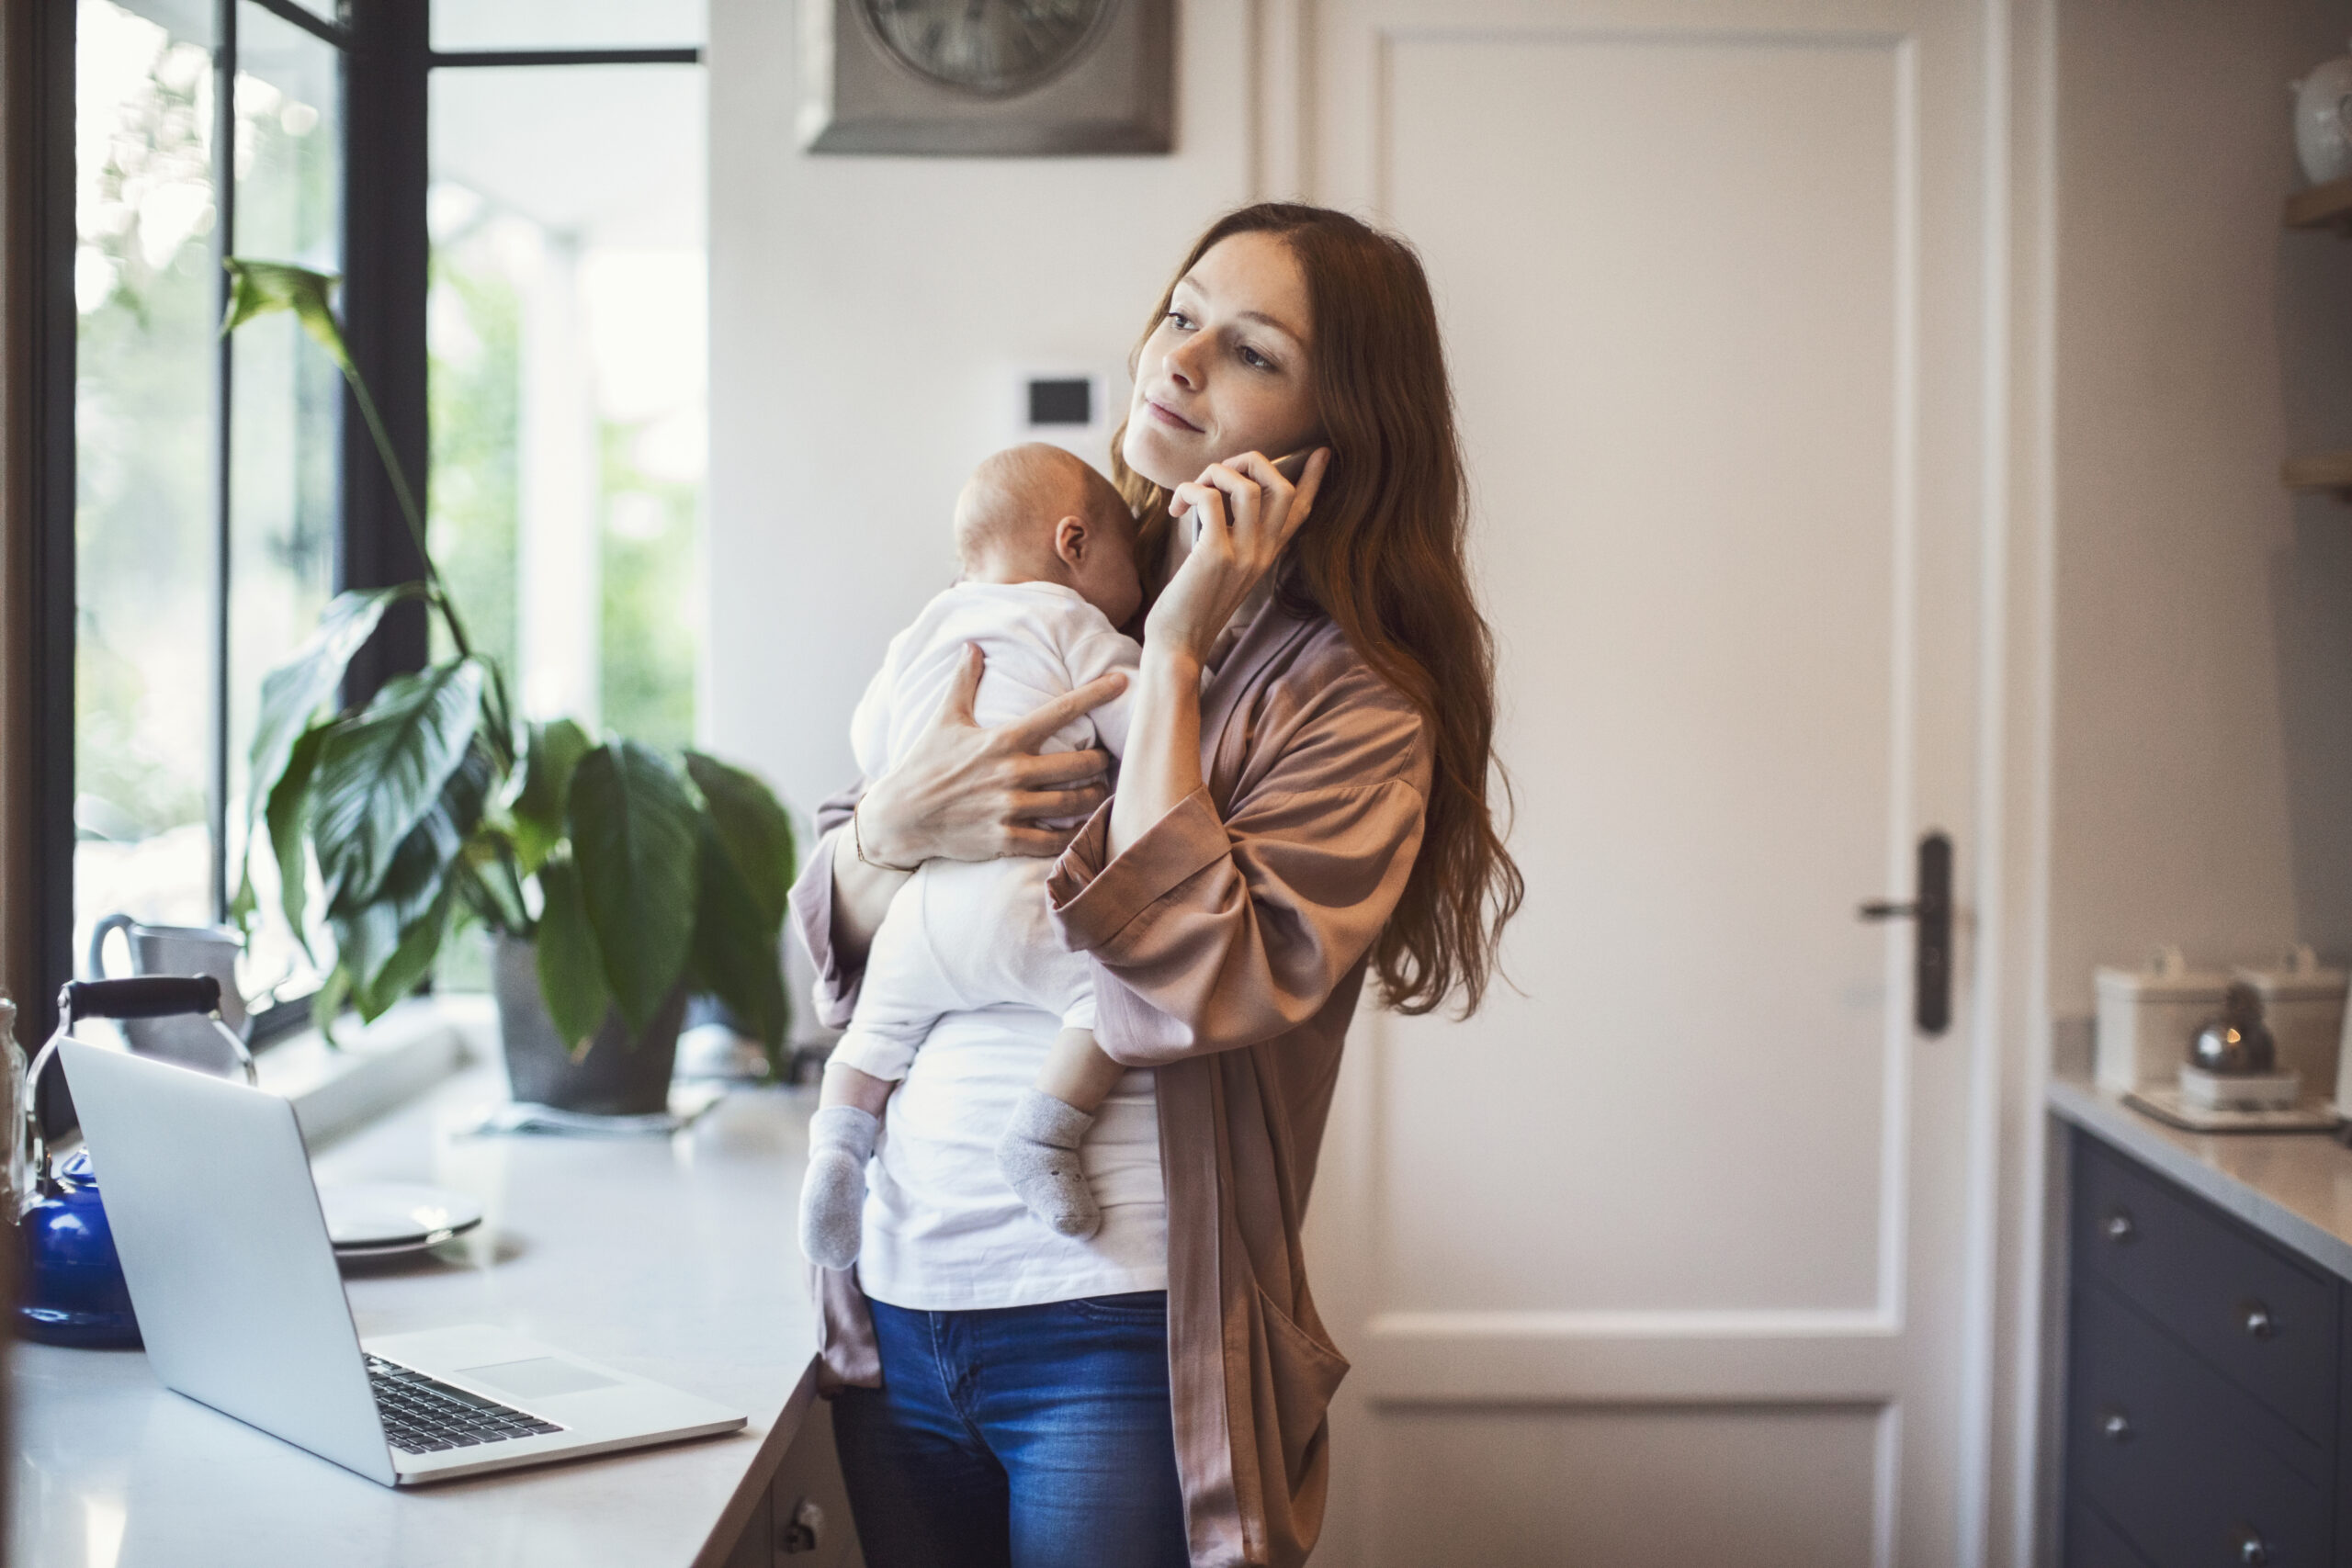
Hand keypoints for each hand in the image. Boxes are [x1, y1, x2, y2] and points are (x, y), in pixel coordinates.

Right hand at [856, 644, 1125, 864]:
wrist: (900, 817)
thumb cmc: (924, 764)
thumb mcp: (944, 719)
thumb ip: (964, 681)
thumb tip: (972, 645)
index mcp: (1003, 739)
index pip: (1060, 711)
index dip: (1095, 694)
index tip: (1121, 683)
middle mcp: (1011, 773)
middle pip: (1078, 765)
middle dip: (1101, 762)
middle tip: (1108, 760)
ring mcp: (1009, 808)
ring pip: (1072, 803)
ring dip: (1094, 797)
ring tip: (1102, 792)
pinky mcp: (1004, 839)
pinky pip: (1052, 840)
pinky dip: (1073, 835)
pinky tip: (1082, 828)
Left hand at [1150, 448, 1330, 663]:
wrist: (1178, 646)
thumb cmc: (1191, 605)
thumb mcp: (1222, 568)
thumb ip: (1231, 537)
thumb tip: (1215, 498)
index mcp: (1268, 555)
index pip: (1302, 511)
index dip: (1313, 478)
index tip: (1321, 452)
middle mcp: (1263, 552)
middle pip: (1282, 486)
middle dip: (1251, 461)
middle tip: (1217, 474)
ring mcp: (1243, 554)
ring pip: (1246, 485)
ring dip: (1213, 473)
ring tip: (1190, 491)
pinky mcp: (1215, 555)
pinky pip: (1209, 499)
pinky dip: (1189, 490)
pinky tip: (1176, 509)